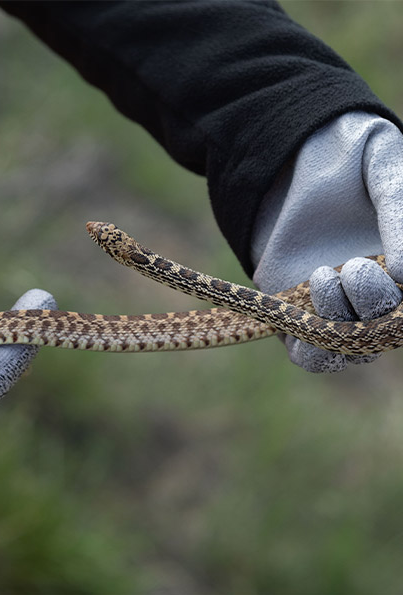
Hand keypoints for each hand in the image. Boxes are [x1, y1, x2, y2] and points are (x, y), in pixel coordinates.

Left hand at [251, 112, 402, 371]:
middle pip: (385, 331)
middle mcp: (377, 292)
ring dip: (341, 328)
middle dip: (374, 305)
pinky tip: (302, 321)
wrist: (287, 156)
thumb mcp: (383, 169)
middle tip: (354, 267)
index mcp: (401, 264)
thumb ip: (398, 212)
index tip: (395, 271)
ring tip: (324, 277)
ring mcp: (337, 306)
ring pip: (351, 349)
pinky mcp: (296, 312)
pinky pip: (310, 356)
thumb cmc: (348, 155)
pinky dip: (311, 352)